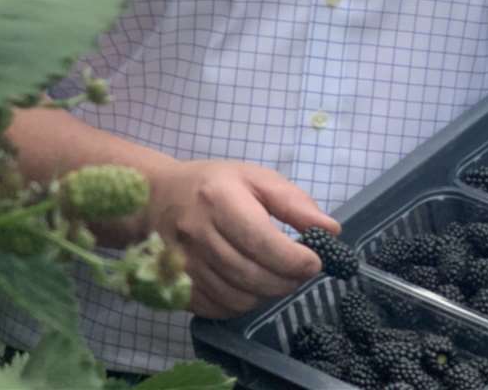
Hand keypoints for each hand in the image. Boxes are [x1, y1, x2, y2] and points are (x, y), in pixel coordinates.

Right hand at [148, 159, 340, 318]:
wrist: (156, 198)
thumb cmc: (214, 184)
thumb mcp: (255, 178)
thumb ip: (293, 203)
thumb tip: (331, 230)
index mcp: (219, 200)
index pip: (261, 241)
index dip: (293, 259)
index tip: (315, 261)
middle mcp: (198, 235)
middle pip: (252, 275)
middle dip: (287, 280)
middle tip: (303, 271)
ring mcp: (184, 265)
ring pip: (238, 298)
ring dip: (268, 293)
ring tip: (278, 276)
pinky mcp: (178, 287)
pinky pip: (220, 309)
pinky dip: (244, 303)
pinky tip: (252, 285)